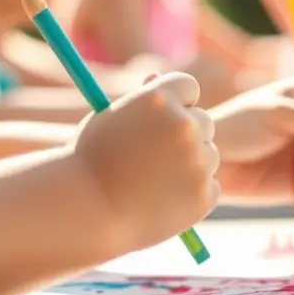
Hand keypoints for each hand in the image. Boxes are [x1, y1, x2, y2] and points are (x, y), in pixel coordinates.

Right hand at [73, 72, 219, 252]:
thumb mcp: (109, 120)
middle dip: (186, 136)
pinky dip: (191, 193)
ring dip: (190, 165)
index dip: (178, 102)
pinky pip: (208, 186)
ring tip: (152, 182)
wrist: (85, 213)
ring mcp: (198, 161)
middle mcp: (184, 125)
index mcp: (159, 99)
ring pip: (208, 155)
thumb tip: (163, 82)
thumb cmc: (89, 163)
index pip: (189, 87)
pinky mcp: (204, 193)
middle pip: (204, 121)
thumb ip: (142, 102)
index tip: (164, 118)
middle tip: (156, 156)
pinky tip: (160, 202)